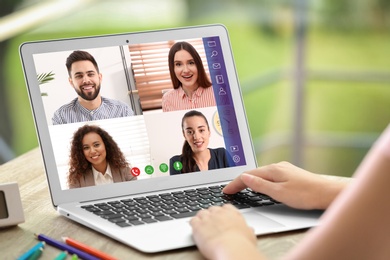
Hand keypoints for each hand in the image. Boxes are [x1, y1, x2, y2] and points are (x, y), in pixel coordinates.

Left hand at [190, 204, 262, 259]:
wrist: (232, 249)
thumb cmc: (242, 244)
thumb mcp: (250, 235)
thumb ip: (247, 230)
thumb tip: (249, 230)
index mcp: (232, 213)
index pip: (226, 207)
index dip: (223, 213)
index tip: (222, 217)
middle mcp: (219, 213)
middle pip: (212, 209)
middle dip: (212, 215)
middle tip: (212, 223)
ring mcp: (208, 218)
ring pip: (201, 213)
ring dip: (201, 218)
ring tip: (202, 225)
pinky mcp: (198, 226)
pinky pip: (192, 220)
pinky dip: (193, 224)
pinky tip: (194, 228)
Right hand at [223, 161, 346, 209]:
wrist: (327, 193)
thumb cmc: (306, 195)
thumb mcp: (279, 193)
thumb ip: (260, 185)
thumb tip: (245, 177)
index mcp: (273, 170)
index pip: (248, 175)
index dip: (235, 184)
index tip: (226, 191)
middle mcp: (278, 167)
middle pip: (253, 173)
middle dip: (240, 181)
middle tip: (230, 191)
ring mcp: (284, 170)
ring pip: (262, 174)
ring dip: (250, 181)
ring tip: (240, 188)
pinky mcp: (290, 175)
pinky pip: (269, 176)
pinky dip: (260, 181)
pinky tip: (260, 186)